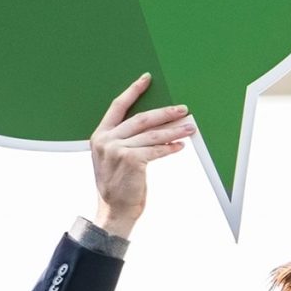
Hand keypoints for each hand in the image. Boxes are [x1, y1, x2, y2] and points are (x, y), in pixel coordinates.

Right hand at [90, 74, 193, 236]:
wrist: (114, 212)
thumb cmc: (118, 186)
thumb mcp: (112, 159)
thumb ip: (124, 140)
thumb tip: (153, 125)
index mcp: (100, 135)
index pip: (118, 106)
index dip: (133, 91)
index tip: (147, 79)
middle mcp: (106, 139)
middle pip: (141, 119)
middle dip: (165, 113)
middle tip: (183, 109)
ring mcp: (117, 149)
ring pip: (152, 135)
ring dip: (174, 130)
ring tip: (190, 127)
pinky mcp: (130, 160)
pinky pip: (156, 150)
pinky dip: (170, 147)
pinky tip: (180, 145)